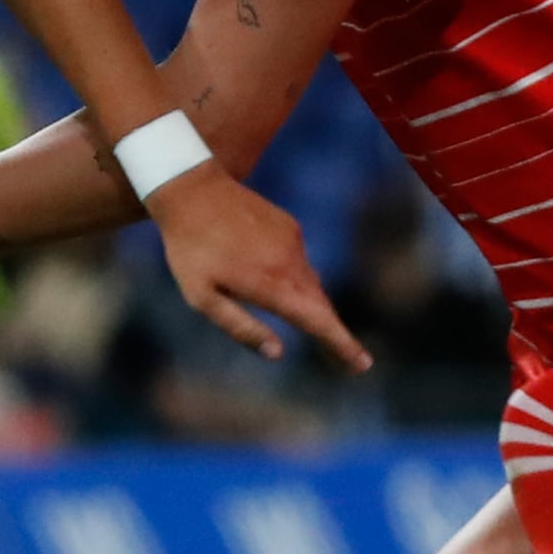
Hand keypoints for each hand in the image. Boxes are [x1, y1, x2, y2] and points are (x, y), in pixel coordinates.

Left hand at [142, 165, 366, 371]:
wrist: (192, 190)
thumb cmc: (190, 250)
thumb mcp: (202, 298)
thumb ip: (241, 327)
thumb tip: (277, 354)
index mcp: (270, 285)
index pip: (317, 321)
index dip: (342, 344)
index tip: (363, 363)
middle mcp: (290, 263)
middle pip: (322, 306)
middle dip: (334, 333)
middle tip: (348, 360)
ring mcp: (292, 242)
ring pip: (311, 284)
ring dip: (313, 307)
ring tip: (312, 325)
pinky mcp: (289, 227)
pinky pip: (299, 262)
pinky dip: (297, 279)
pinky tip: (274, 279)